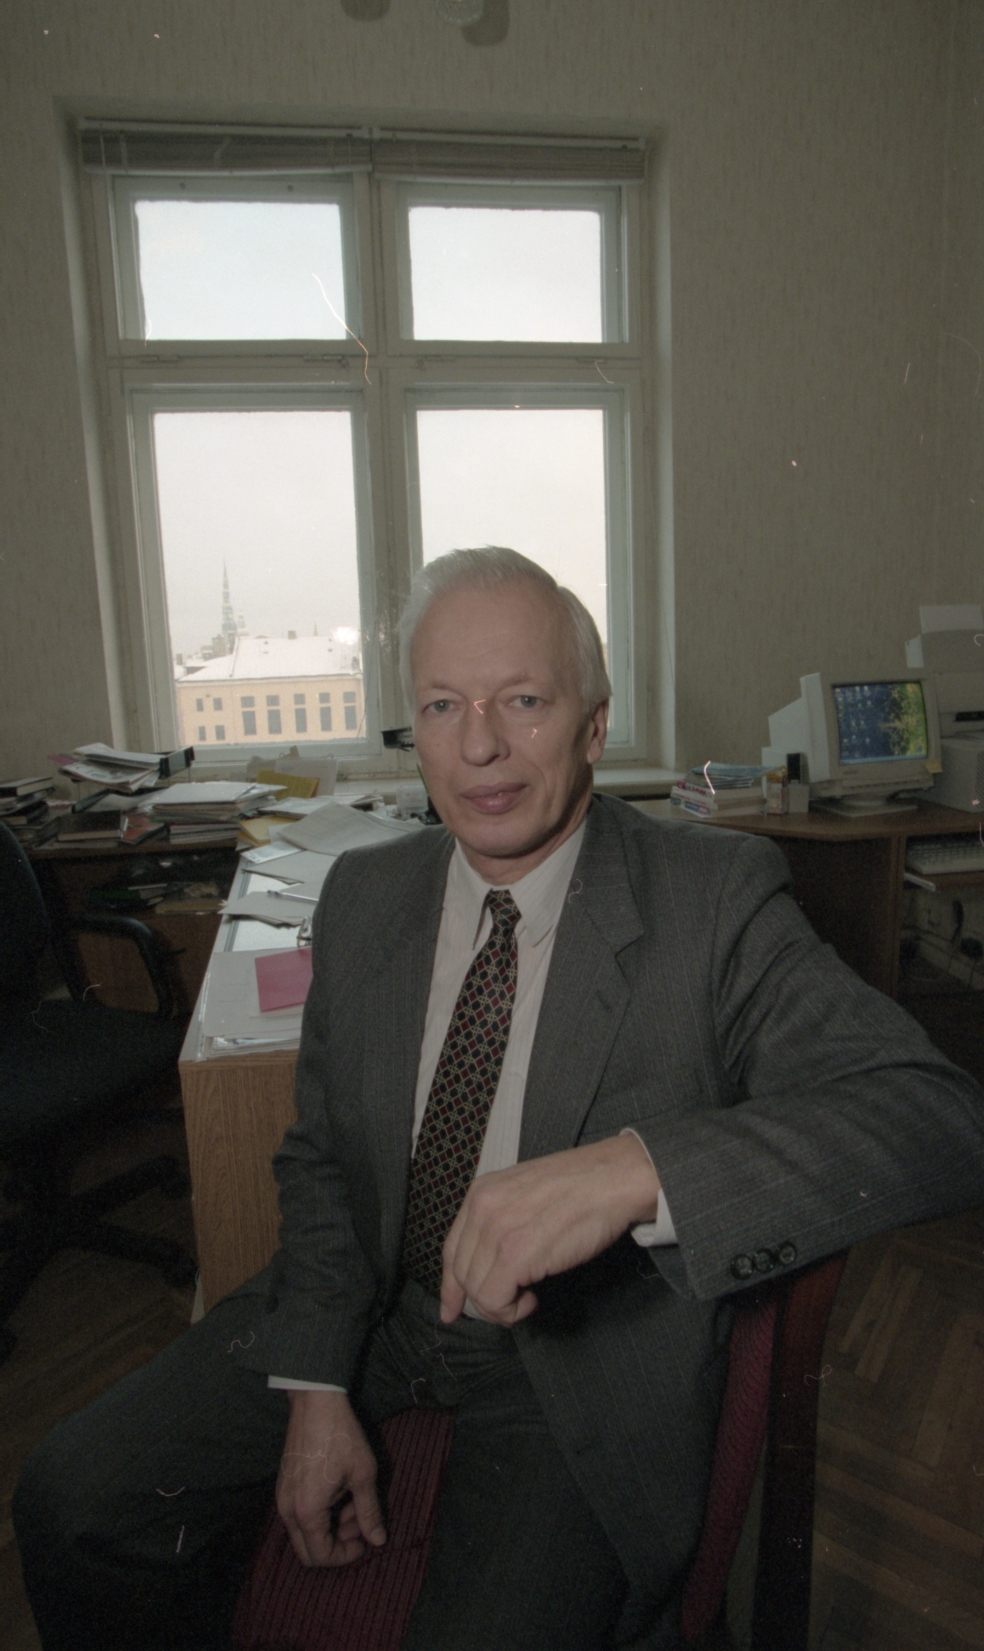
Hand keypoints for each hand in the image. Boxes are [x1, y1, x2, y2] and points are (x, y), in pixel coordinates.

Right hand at [276, 1389, 385, 1566]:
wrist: (315, 1402)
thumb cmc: (340, 1437)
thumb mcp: (363, 1474)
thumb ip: (369, 1512)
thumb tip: (378, 1541)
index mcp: (306, 1512)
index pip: (321, 1556)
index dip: (346, 1555)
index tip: (365, 1541)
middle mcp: (287, 1510)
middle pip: (308, 1551)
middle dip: (337, 1544)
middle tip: (359, 1524)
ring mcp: (282, 1497)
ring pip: (305, 1531)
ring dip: (330, 1526)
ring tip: (355, 1502)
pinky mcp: (284, 1485)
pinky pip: (300, 1513)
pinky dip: (320, 1512)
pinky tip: (340, 1491)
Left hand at [439, 1133, 660, 1326]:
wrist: (612, 1180)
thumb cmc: (581, 1187)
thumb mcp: (526, 1193)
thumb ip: (502, 1219)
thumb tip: (491, 1260)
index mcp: (482, 1192)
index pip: (451, 1249)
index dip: (450, 1285)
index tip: (452, 1309)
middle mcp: (482, 1209)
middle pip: (461, 1273)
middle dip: (482, 1298)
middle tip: (512, 1303)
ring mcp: (497, 1231)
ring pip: (476, 1291)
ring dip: (501, 1306)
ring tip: (528, 1296)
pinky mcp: (514, 1255)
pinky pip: (493, 1301)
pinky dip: (511, 1311)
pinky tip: (532, 1299)